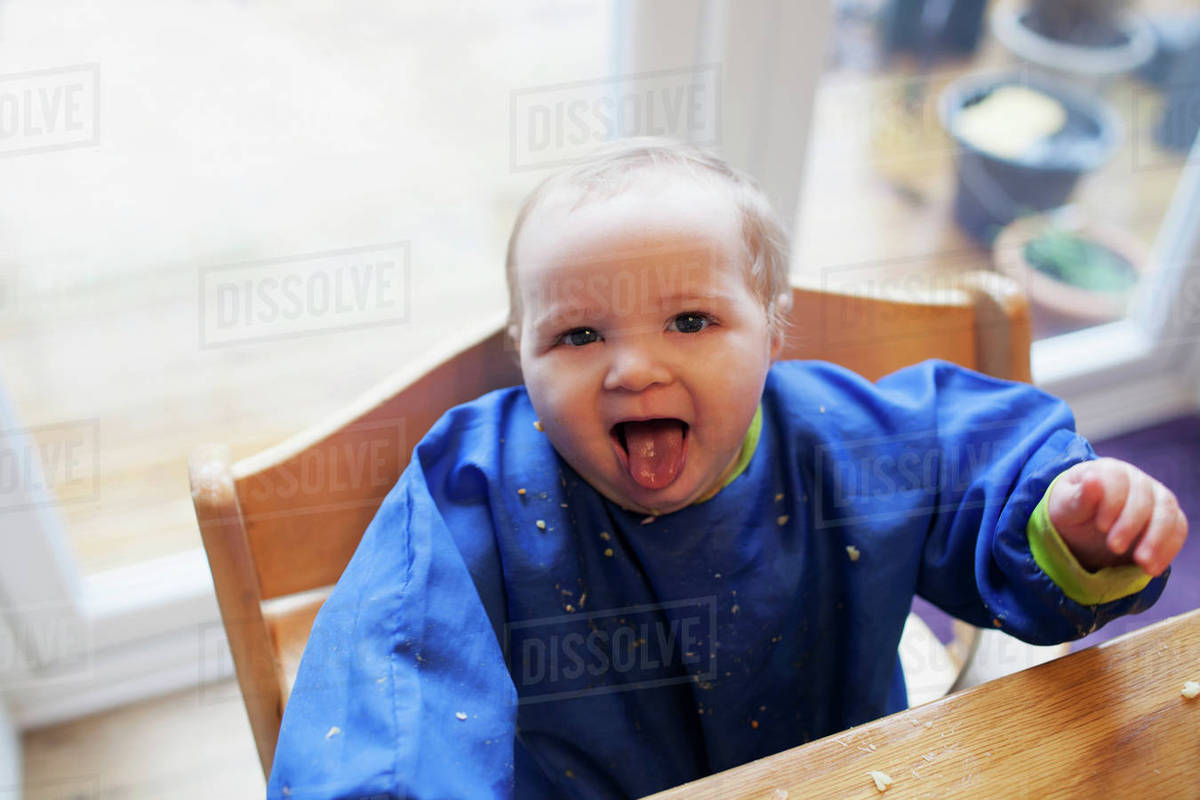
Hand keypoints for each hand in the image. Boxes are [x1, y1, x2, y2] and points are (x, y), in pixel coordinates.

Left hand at [1047, 458, 1187, 576]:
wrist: (1083, 525)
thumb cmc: (1072, 510)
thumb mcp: (1066, 506)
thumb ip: (1079, 497)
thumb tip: (1092, 478)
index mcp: (1109, 470)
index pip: (1118, 480)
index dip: (1112, 504)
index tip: (1101, 527)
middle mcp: (1137, 479)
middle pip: (1144, 498)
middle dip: (1131, 525)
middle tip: (1114, 548)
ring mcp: (1156, 496)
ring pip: (1167, 513)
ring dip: (1157, 540)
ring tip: (1143, 564)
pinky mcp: (1168, 516)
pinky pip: (1177, 529)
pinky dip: (1168, 550)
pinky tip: (1152, 569)